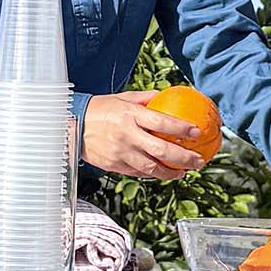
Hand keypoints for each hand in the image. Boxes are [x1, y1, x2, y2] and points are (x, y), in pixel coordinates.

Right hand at [82, 91, 209, 180]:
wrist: (72, 125)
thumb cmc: (99, 109)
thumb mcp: (122, 98)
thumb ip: (145, 98)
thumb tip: (166, 95)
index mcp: (130, 115)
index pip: (162, 122)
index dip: (181, 128)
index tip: (196, 132)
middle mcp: (127, 135)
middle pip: (161, 150)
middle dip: (184, 158)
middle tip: (198, 160)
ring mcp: (120, 152)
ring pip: (151, 167)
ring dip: (171, 172)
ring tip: (184, 172)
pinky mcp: (114, 165)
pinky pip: (138, 173)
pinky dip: (153, 174)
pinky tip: (163, 173)